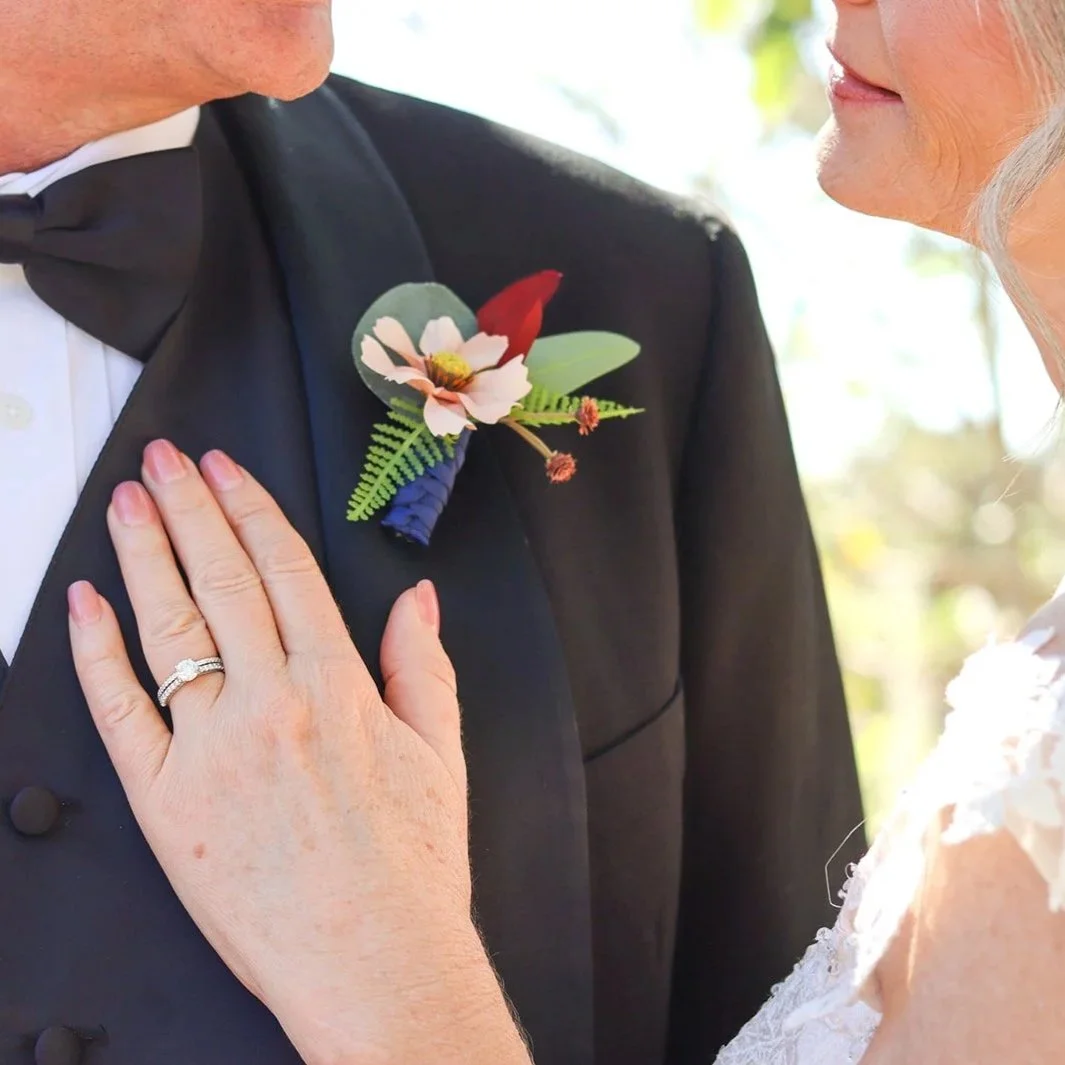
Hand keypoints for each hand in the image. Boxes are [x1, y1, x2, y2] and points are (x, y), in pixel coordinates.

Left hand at [67, 440, 528, 1064]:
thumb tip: (417, 600)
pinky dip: (98, 652)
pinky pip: (121, 711)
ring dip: (145, 555)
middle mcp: (273, 704)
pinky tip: (87, 603)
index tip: (227, 469)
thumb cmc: (411, 866)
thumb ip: (422, 665)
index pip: (285, 569)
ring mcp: (212, 750)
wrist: (375, 964)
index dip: (251, 508)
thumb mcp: (441, 753)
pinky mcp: (165, 801)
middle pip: (222, 579)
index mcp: (339, 687)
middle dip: (190, 507)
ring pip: (169, 627)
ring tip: (129, 502)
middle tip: (166, 459)